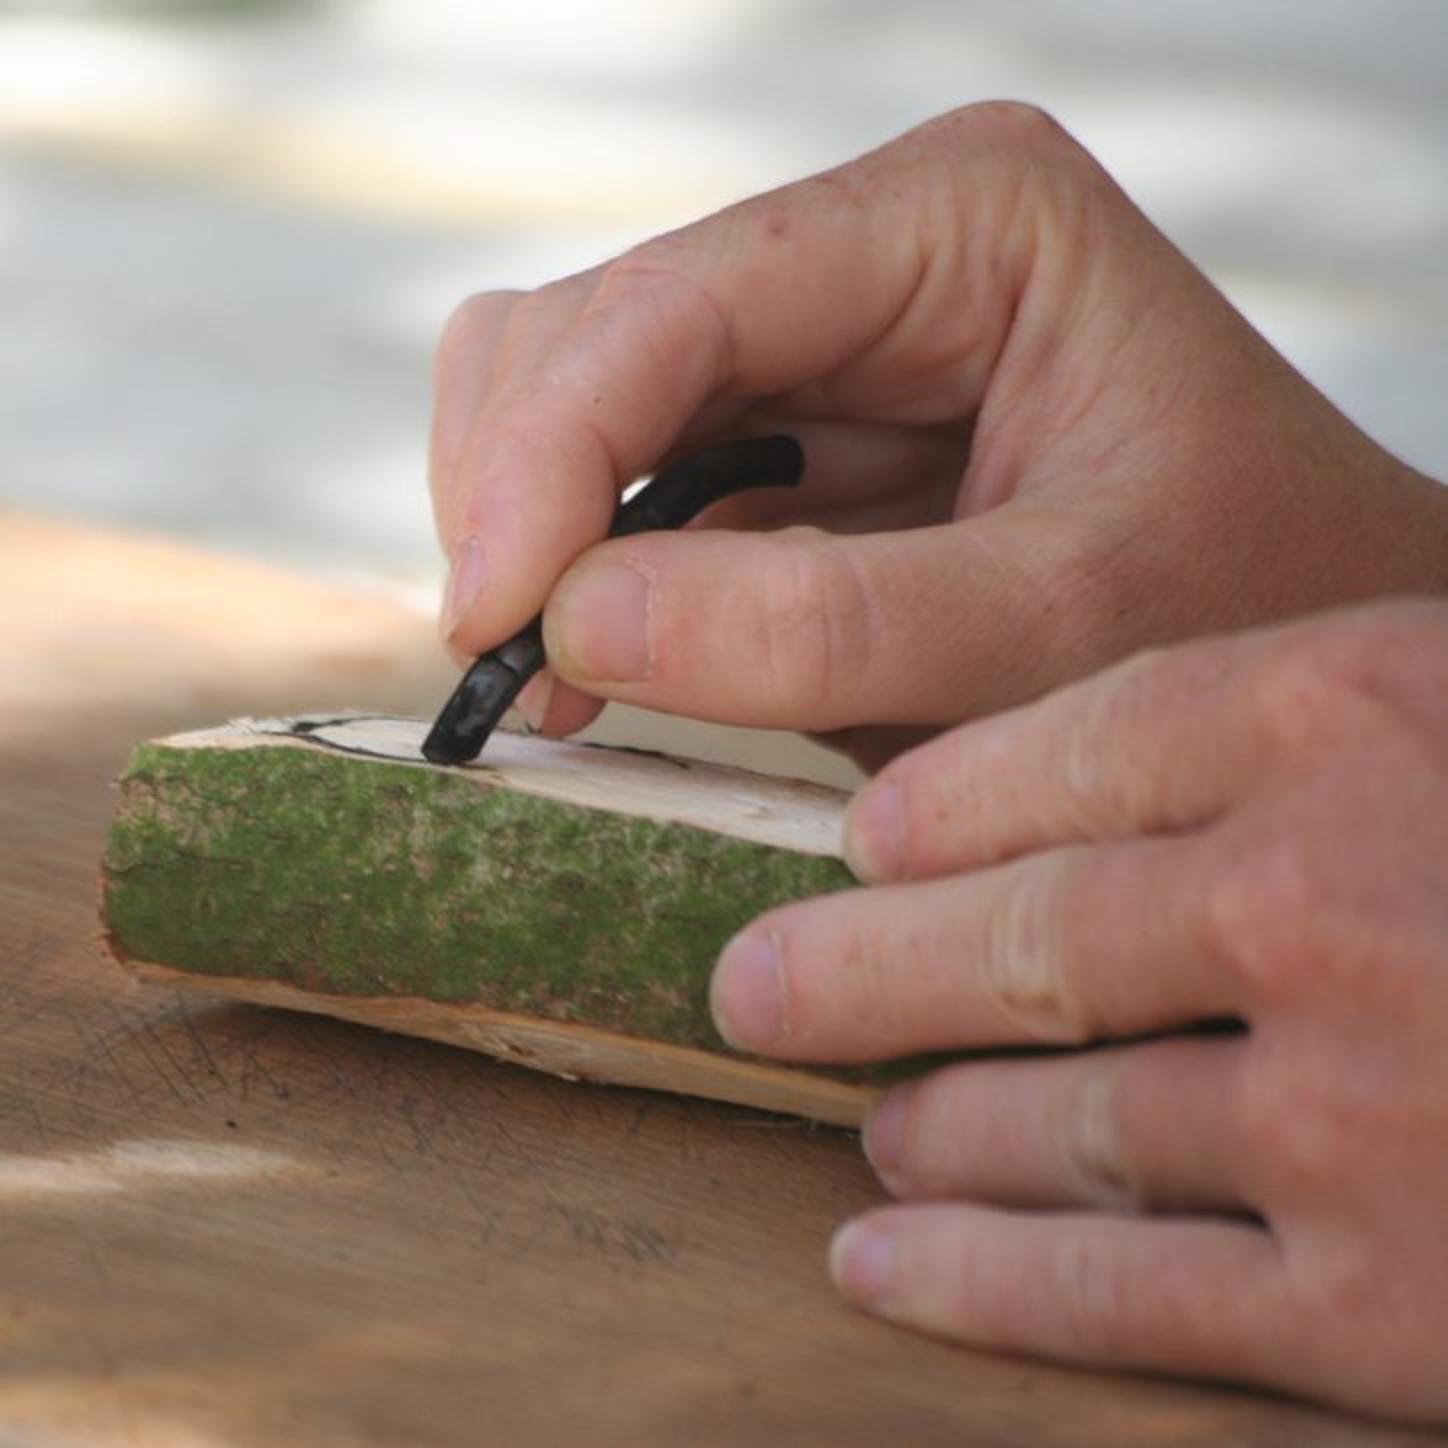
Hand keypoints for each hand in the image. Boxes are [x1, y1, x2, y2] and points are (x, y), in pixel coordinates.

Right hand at [429, 103, 1447, 765]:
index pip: (685, 299)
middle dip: (521, 497)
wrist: (1296, 641)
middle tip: (509, 669)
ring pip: (570, 400)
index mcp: (957, 219)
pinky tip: (592, 664)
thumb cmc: (1241, 603)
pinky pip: (615, 488)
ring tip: (548, 683)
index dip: (553, 452)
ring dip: (530, 536)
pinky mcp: (777, 448)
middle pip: (590, 332)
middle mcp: (857, 258)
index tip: (494, 616)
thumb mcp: (1070, 622)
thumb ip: (834, 626)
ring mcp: (805, 352)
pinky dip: (575, 576)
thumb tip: (577, 626)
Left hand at [709, 599, 1447, 1421]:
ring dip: (928, 1123)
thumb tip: (1063, 803)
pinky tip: (885, 1263)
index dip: (932, 801)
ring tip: (860, 1119)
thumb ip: (1306, 734)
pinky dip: (980, 1282)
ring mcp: (1365, 1109)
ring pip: (1051, 1117)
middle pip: (1013, 932)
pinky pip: (1123, 1292)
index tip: (853, 837)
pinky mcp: (1401, 1314)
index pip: (1059, 742)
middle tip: (751, 982)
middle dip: (854, 966)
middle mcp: (1339, 889)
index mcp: (1361, 702)